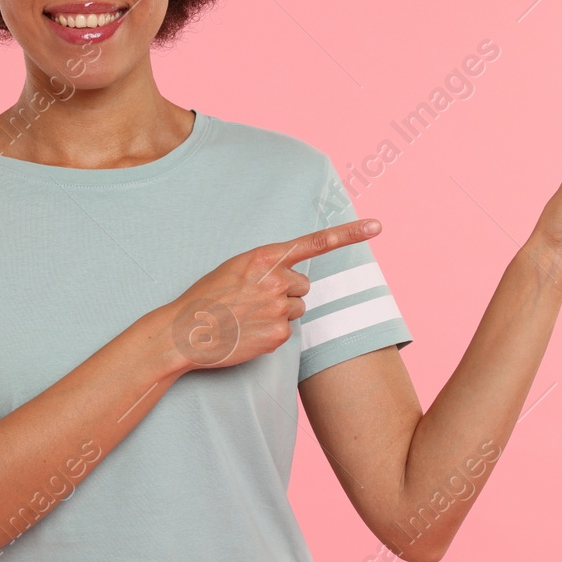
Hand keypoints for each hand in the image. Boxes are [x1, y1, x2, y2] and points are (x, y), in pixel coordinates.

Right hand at [163, 219, 381, 371]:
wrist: (184, 332)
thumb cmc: (207, 297)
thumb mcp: (235, 267)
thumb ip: (267, 266)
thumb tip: (294, 279)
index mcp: (265, 257)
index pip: (316, 241)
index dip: (350, 233)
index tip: (377, 227)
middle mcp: (276, 280)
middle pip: (303, 285)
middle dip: (286, 293)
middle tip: (253, 300)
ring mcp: (279, 308)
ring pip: (297, 309)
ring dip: (279, 313)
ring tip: (247, 317)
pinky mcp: (278, 334)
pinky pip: (288, 331)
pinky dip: (272, 333)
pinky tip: (248, 332)